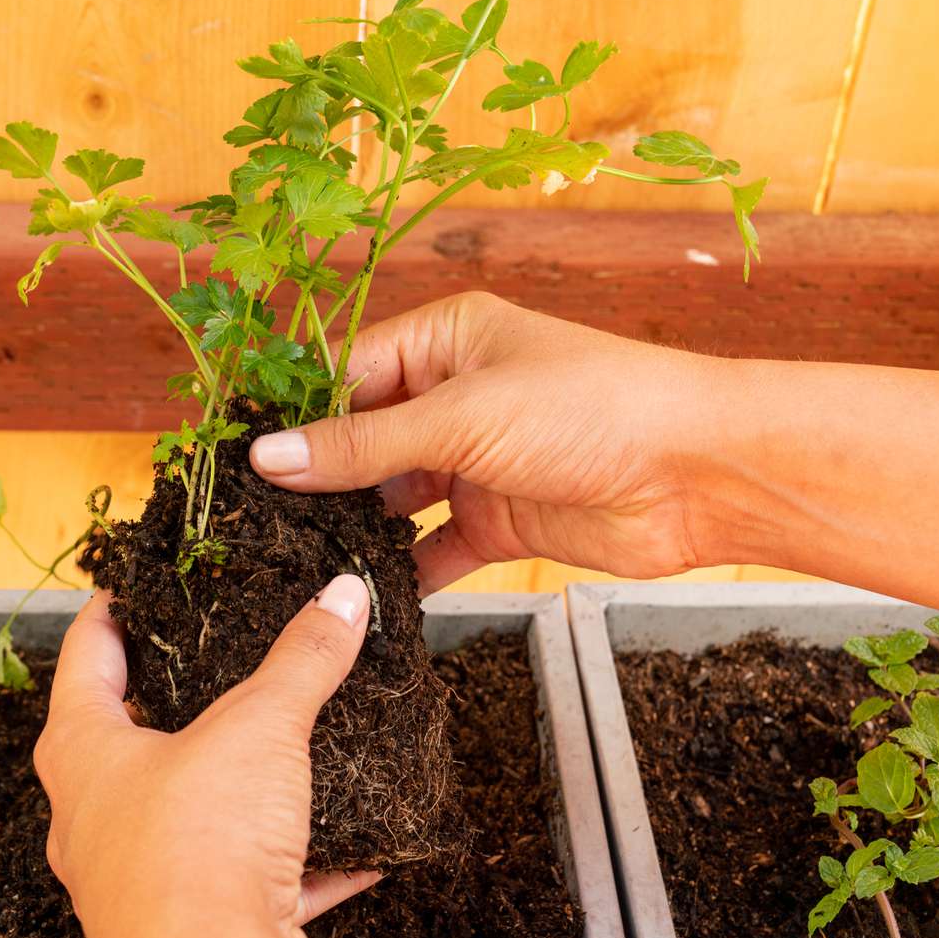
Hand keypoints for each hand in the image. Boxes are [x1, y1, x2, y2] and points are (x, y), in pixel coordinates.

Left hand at [34, 578, 382, 937]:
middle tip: (211, 655)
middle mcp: (97, 818)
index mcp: (84, 756)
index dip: (110, 612)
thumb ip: (302, 662)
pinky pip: (251, 880)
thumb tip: (340, 597)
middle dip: (171, 698)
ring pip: (189, 814)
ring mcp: (142, 877)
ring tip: (282, 741)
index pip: (85, 658)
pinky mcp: (196, 922)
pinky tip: (353, 845)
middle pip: (125, 738)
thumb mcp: (259, 730)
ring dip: (237, 784)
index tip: (132, 585)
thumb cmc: (197, 853)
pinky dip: (299, 861)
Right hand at [250, 291, 718, 591]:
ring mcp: (474, 462)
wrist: (699, 474)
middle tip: (256, 521)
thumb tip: (268, 458)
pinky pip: (430, 549)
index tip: (239, 459)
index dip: (296, 416)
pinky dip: (400, 572)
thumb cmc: (592, 407)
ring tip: (294, 560)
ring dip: (354, 528)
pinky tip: (362, 597)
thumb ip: (364, 445)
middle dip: (318, 478)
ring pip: (391, 497)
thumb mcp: (464, 417)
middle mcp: (454, 397)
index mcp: (446, 340)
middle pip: (363, 439)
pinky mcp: (496, 521)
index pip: (347, 374)